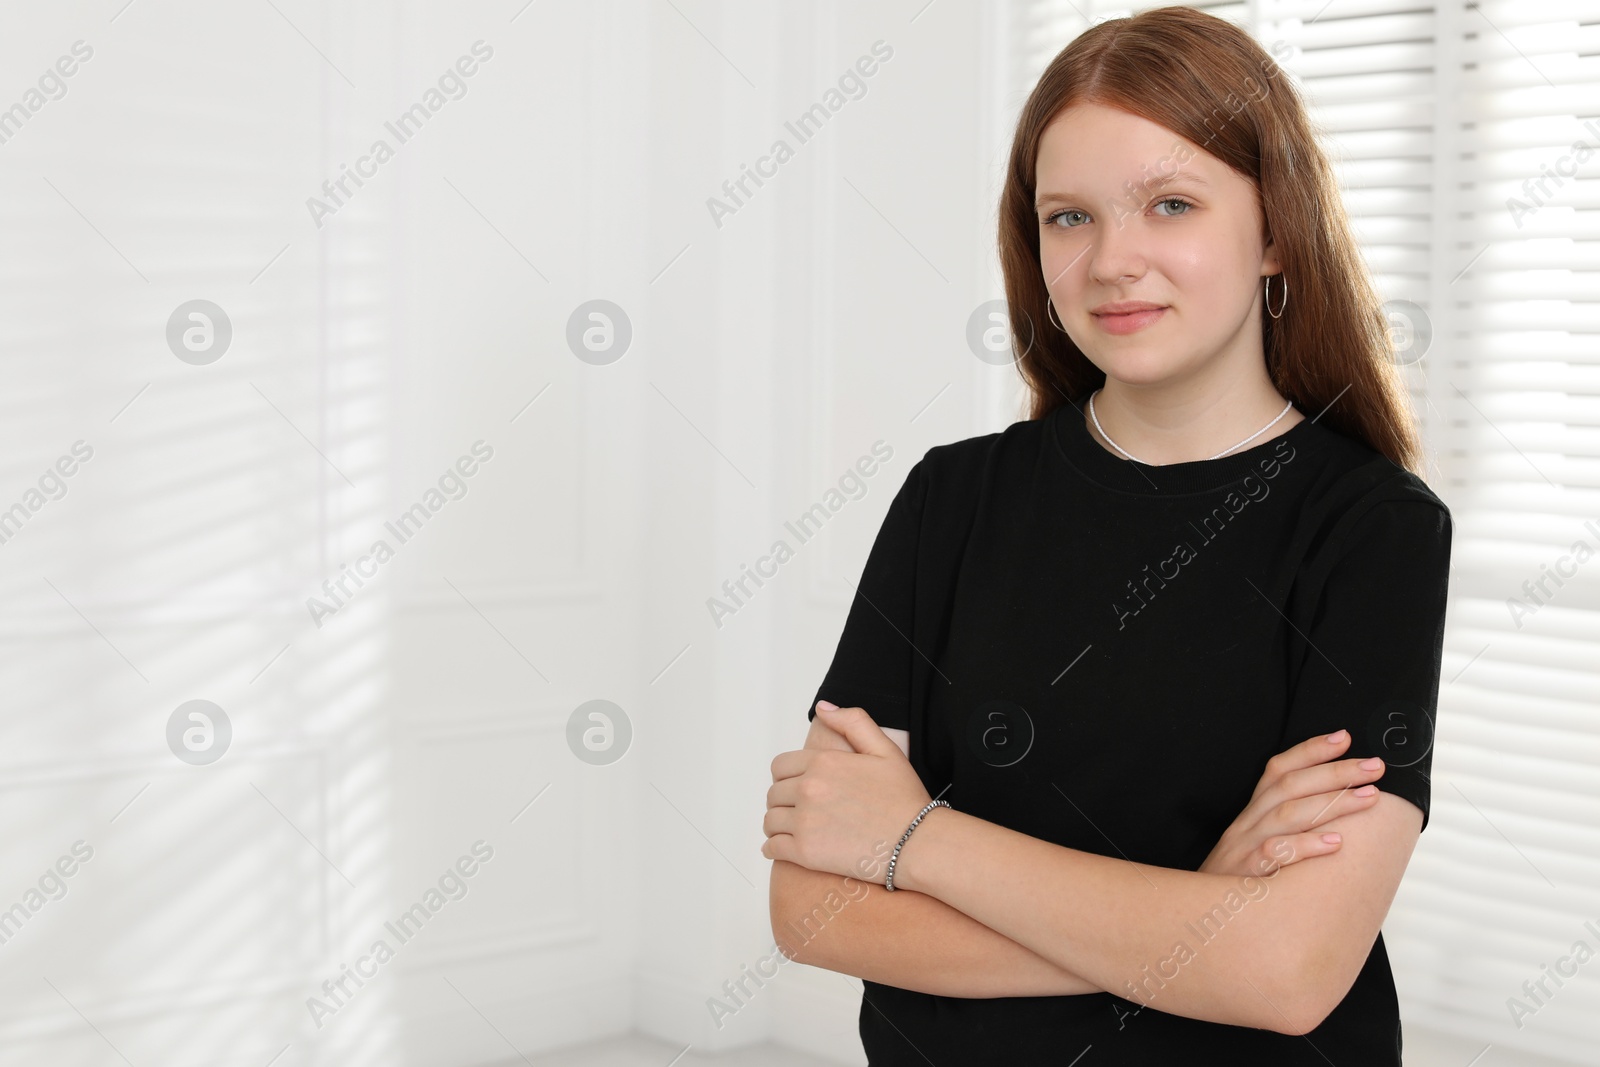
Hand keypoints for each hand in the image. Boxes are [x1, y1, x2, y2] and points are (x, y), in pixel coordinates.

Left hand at [762, 704, 929, 882]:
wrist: (917, 843)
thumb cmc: (904, 799)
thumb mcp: (885, 749)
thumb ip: (852, 722)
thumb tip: (822, 708)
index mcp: (823, 762)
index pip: (780, 767)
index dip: (787, 777)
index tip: (797, 787)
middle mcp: (808, 789)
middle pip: (774, 793)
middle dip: (783, 800)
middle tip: (799, 809)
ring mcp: (805, 821)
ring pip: (770, 820)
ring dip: (778, 824)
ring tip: (793, 829)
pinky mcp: (805, 853)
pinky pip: (772, 847)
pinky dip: (774, 848)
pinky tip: (786, 848)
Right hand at [1199, 729, 1385, 877]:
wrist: (1196, 918)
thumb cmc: (1236, 884)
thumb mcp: (1255, 848)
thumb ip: (1286, 829)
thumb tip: (1334, 813)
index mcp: (1252, 814)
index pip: (1278, 770)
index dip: (1310, 751)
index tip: (1344, 737)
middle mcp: (1247, 824)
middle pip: (1290, 786)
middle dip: (1335, 771)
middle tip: (1375, 767)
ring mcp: (1244, 848)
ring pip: (1287, 814)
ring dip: (1332, 802)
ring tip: (1369, 797)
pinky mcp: (1245, 875)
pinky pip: (1274, 854)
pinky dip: (1306, 845)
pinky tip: (1334, 843)